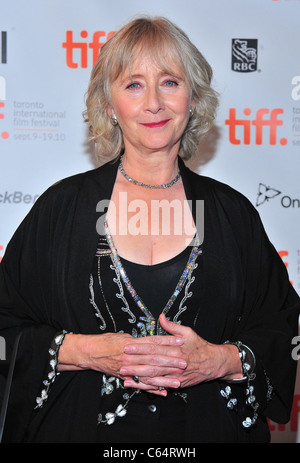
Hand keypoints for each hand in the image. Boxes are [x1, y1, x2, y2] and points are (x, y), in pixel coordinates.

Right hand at [58, 330, 185, 396]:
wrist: (89, 352)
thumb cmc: (104, 341)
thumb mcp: (121, 335)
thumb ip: (136, 338)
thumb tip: (147, 339)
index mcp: (131, 342)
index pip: (153, 341)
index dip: (167, 341)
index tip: (180, 341)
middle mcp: (130, 355)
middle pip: (154, 358)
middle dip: (170, 360)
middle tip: (184, 362)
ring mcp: (127, 367)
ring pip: (149, 373)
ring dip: (164, 378)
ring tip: (178, 381)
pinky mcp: (124, 377)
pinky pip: (140, 384)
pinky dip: (152, 388)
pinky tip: (163, 391)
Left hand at [121, 314, 242, 389]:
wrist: (213, 363)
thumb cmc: (200, 346)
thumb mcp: (188, 332)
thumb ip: (172, 326)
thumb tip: (161, 317)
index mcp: (176, 348)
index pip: (154, 347)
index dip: (140, 347)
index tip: (128, 346)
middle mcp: (174, 362)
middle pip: (152, 363)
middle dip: (135, 363)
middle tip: (121, 362)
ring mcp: (175, 375)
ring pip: (155, 376)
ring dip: (139, 376)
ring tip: (125, 376)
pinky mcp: (177, 384)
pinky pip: (160, 386)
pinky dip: (148, 386)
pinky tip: (138, 385)